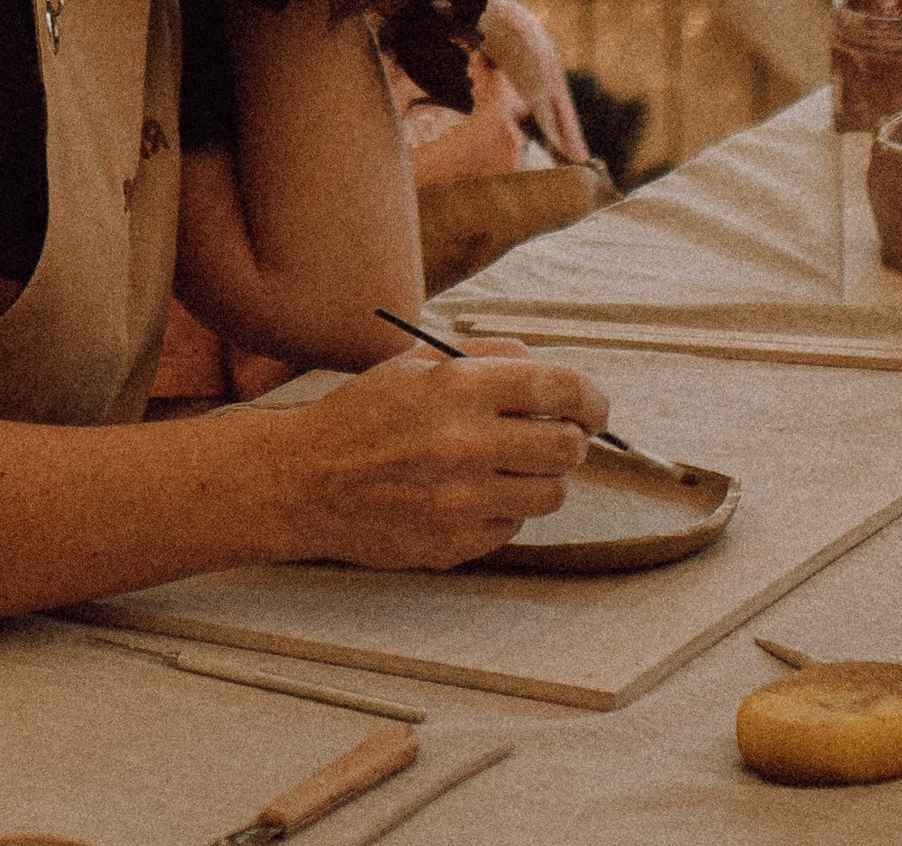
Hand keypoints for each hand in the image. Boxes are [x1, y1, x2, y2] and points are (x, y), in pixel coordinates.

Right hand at [254, 352, 609, 570]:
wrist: (304, 481)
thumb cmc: (362, 415)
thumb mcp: (416, 363)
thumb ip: (486, 358)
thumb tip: (543, 367)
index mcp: (460, 386)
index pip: (560, 387)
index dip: (592, 397)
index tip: (597, 407)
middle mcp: (466, 442)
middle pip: (567, 447)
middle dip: (570, 440)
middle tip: (554, 437)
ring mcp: (462, 500)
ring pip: (550, 493)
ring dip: (540, 478)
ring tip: (507, 466)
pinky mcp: (454, 543)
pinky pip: (513, 526)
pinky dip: (505, 510)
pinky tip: (471, 495)